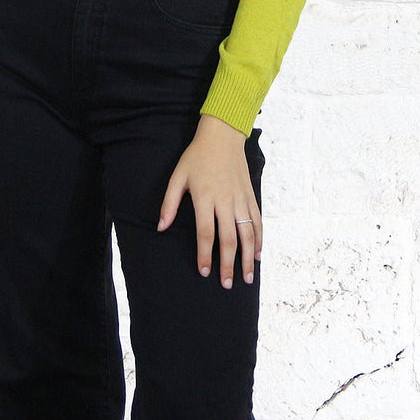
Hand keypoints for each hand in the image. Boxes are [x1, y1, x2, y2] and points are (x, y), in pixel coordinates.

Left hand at [156, 114, 261, 288]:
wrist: (222, 136)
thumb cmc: (197, 156)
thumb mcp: (178, 176)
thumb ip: (169, 203)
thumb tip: (160, 227)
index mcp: (205, 197)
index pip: (206, 233)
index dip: (205, 254)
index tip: (204, 271)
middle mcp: (225, 200)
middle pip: (229, 238)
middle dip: (228, 264)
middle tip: (227, 284)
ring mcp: (240, 198)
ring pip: (247, 233)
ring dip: (248, 257)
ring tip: (247, 278)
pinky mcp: (250, 195)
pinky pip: (257, 220)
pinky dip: (259, 239)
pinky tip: (258, 254)